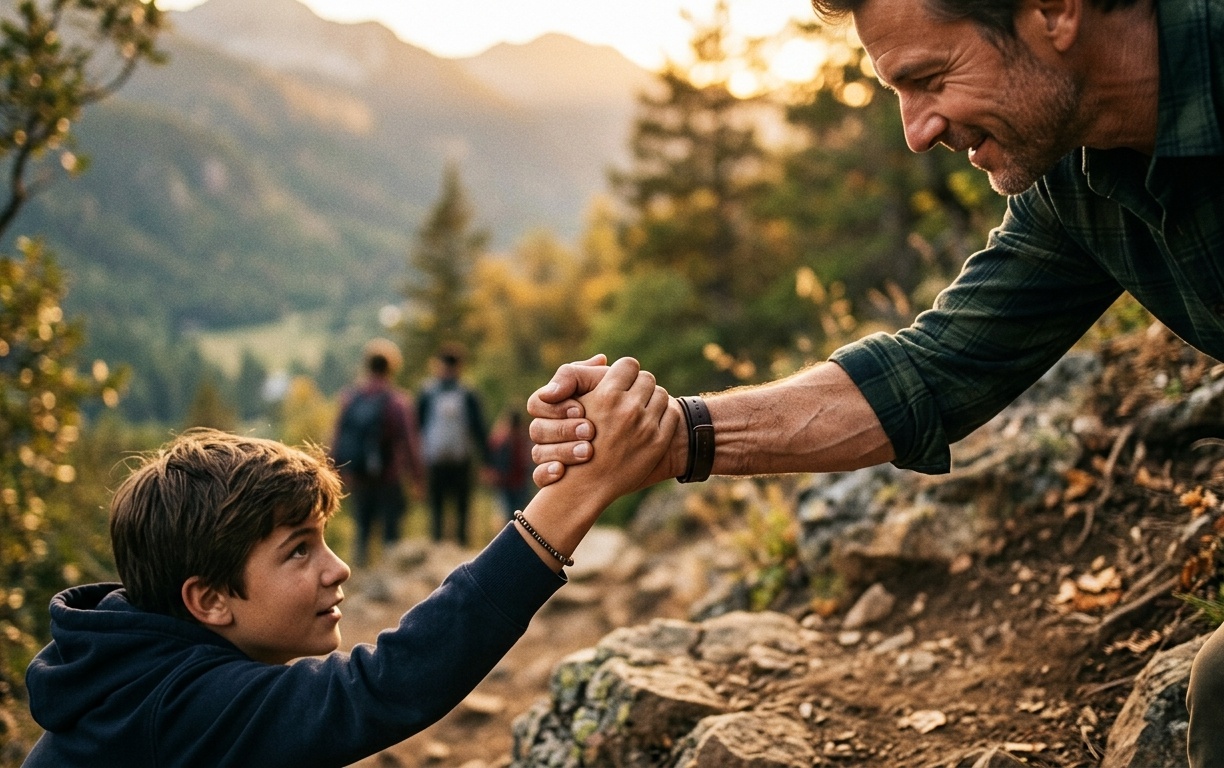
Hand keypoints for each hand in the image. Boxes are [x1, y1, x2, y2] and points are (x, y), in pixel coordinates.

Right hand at [528, 354, 608, 487]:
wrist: (630, 444)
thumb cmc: (614, 407)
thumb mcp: (605, 387)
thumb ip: (598, 373)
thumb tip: (601, 360)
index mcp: (553, 406)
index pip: (538, 403)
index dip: (557, 407)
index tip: (582, 409)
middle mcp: (547, 429)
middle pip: (537, 430)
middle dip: (563, 430)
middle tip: (589, 431)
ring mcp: (549, 452)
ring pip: (538, 453)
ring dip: (562, 451)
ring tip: (588, 451)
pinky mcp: (554, 474)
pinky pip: (539, 476)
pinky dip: (547, 473)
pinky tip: (561, 472)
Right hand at [565, 357, 678, 506]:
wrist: (585, 484)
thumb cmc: (574, 440)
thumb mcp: (572, 404)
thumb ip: (581, 375)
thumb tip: (603, 358)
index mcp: (606, 396)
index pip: (629, 365)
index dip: (625, 372)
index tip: (621, 382)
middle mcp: (627, 409)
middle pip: (647, 378)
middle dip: (640, 386)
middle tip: (632, 397)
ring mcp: (645, 427)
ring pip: (662, 395)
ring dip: (653, 400)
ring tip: (641, 411)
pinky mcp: (658, 443)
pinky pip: (672, 415)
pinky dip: (664, 416)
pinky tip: (651, 424)